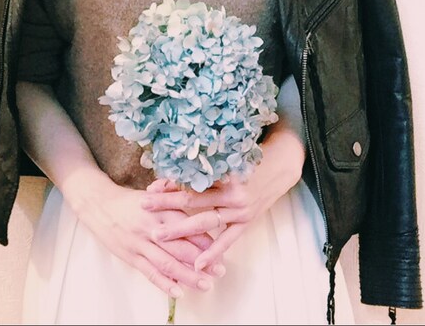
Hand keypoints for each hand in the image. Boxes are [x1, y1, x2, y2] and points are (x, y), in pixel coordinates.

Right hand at [64, 176, 224, 297]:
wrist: (100, 204)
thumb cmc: (131, 201)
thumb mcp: (155, 195)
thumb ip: (176, 201)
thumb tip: (200, 205)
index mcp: (162, 210)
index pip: (189, 226)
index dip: (206, 239)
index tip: (222, 248)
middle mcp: (153, 227)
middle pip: (182, 247)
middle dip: (203, 261)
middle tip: (220, 270)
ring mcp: (141, 243)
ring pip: (168, 263)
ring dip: (188, 276)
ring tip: (206, 284)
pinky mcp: (131, 256)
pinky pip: (149, 272)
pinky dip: (164, 283)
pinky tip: (178, 292)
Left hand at [140, 127, 304, 271]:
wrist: (280, 168)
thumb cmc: (250, 159)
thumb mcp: (228, 160)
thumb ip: (204, 169)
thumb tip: (173, 176)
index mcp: (225, 173)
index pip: (191, 181)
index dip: (169, 185)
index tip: (150, 189)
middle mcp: (231, 193)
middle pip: (192, 200)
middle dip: (166, 205)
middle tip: (144, 208)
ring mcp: (240, 210)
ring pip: (204, 221)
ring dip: (180, 229)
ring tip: (159, 235)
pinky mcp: (247, 222)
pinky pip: (227, 240)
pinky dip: (212, 252)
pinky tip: (198, 264)